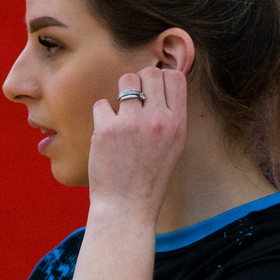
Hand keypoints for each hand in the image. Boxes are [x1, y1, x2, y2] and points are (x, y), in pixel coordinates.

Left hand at [87, 65, 187, 221]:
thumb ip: (169, 116)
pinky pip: (102, 104)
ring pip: (125, 81)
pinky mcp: (107, 129)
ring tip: (120, 115)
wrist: (127, 206)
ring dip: (120, 94)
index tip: (152, 92)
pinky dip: (102, 116)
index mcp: (177, 124)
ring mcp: (132, 123)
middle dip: (139, 82)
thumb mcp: (173, 147)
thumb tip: (158, 85)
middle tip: (133, 103)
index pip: (174, 77)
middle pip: (150, 73)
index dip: (161, 79)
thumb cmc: (149, 178)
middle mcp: (158, 120)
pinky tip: (107, 134)